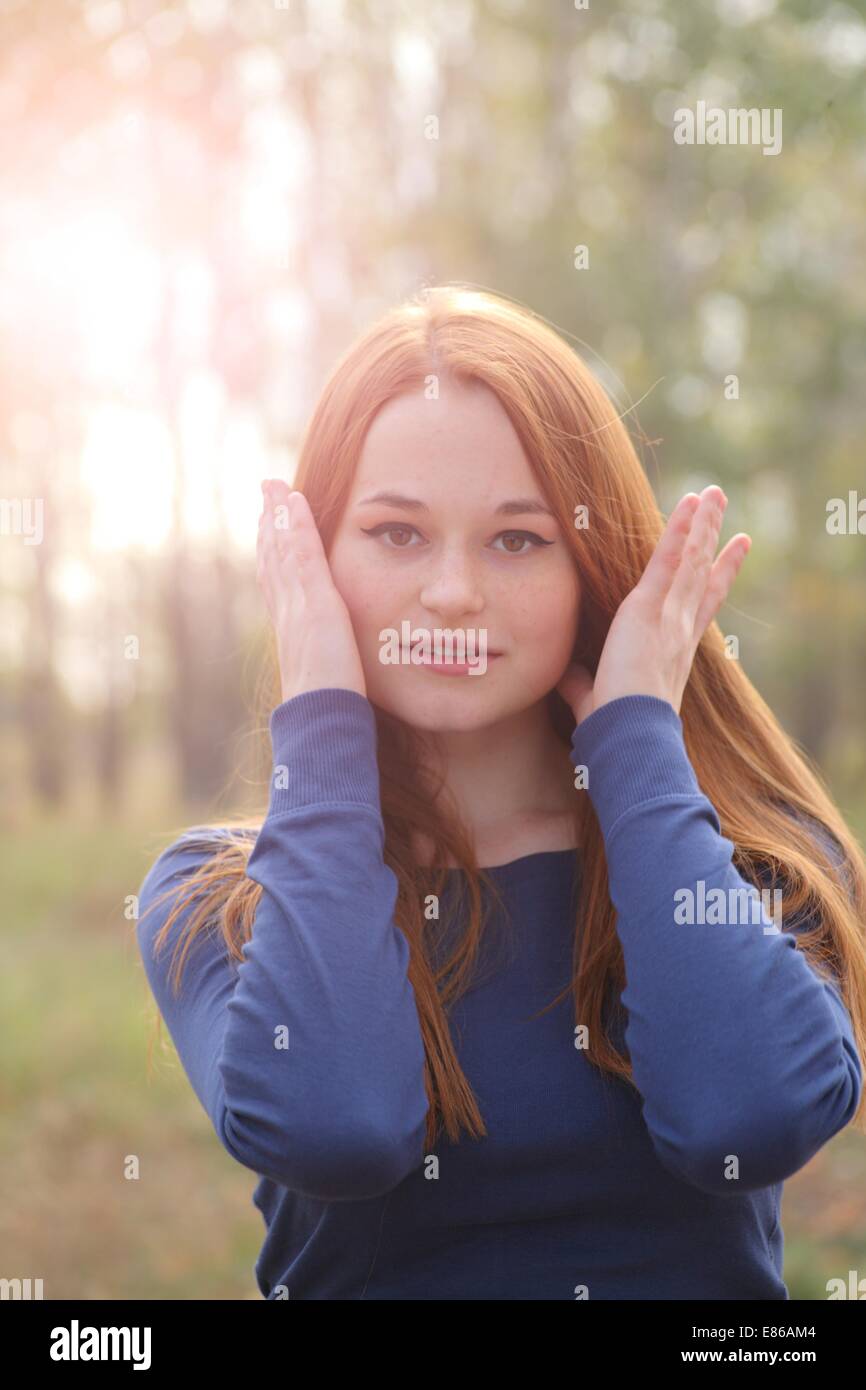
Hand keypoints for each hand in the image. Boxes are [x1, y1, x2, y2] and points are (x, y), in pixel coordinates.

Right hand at [256, 479, 366, 703]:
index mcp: (291, 629)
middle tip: (266, 492)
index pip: (277, 579)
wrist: (321, 719)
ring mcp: (297, 604)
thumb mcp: (326, 680)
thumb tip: (331, 674)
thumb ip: (326, 665)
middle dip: (268, 523)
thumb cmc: (328, 710)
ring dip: (278, 514)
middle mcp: (287, 612)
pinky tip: (296, 500)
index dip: (272, 550)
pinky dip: (296, 525)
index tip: (270, 525)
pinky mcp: (314, 602)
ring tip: (275, 487)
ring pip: (281, 549)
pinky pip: (302, 553)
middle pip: (272, 557)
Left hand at [556, 485, 750, 725]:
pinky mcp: (650, 608)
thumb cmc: (615, 727)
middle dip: (712, 537)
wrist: (628, 733)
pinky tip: (691, 503)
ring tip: (714, 492)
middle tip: (721, 507)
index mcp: (672, 649)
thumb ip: (582, 684)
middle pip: (701, 572)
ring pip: (692, 559)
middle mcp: (680, 630)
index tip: (734, 550)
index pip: (701, 603)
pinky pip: (670, 560)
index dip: (718, 574)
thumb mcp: (594, 699)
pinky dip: (681, 530)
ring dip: (703, 523)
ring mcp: (671, 617)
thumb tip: (568, 676)